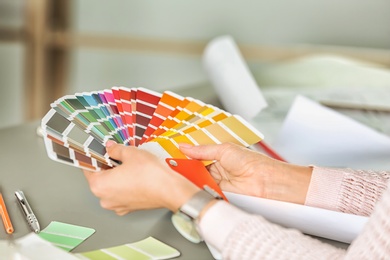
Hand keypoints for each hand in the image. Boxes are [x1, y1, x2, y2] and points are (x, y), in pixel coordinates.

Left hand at [83, 141, 199, 214]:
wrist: (170, 190)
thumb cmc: (150, 175)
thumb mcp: (130, 153)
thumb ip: (116, 150)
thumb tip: (110, 148)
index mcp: (99, 186)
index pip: (88, 168)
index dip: (94, 157)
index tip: (98, 151)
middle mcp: (105, 199)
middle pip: (100, 178)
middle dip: (108, 166)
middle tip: (119, 155)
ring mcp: (117, 206)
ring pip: (112, 187)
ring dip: (118, 176)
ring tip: (130, 166)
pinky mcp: (129, 208)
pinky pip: (122, 194)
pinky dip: (126, 185)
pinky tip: (136, 176)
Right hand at [179, 143, 311, 203]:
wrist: (265, 182)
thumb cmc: (252, 163)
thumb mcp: (224, 150)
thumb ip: (202, 150)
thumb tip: (184, 146)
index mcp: (219, 155)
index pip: (197, 154)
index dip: (185, 154)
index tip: (172, 153)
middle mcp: (217, 168)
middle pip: (194, 168)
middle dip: (184, 166)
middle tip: (171, 164)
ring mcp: (217, 181)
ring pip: (197, 179)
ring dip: (190, 177)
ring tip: (178, 173)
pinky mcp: (217, 194)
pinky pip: (203, 190)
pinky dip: (197, 188)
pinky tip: (190, 184)